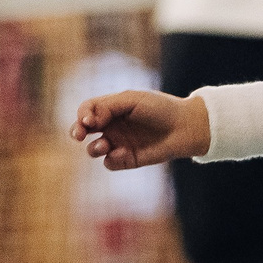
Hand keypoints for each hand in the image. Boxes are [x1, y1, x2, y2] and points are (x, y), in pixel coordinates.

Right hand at [72, 89, 210, 169]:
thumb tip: (88, 121)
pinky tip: (123, 153)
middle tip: (79, 136)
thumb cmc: (160, 108)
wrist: (184, 127)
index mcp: (112, 108)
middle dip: (77, 132)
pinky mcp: (127, 159)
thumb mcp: (132, 100)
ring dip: (94, 148)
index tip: (88, 120)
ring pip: (94, 149)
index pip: (87, 110)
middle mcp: (112, 126)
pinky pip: (110, 163)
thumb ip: (107, 107)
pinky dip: (112, 159)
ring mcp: (118, 143)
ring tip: (103, 146)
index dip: (82, 115)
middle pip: (84, 130)